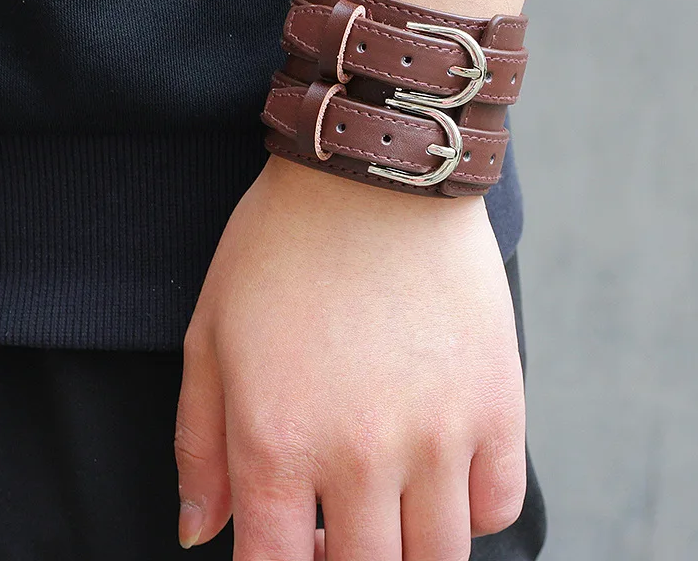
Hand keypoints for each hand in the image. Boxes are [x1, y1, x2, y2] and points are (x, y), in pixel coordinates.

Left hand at [175, 155, 525, 557]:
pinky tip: (442, 476)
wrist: (374, 175)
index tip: (289, 547)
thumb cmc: (281, 245)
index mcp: (278, 442)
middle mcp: (362, 454)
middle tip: (333, 529)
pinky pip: (498, 503)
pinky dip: (470, 511)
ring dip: (407, 551)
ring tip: (388, 508)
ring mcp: (439, 432)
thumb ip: (198, 445)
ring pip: (438, 558)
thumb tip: (200, 532)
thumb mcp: (209, 334)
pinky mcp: (497, 402)